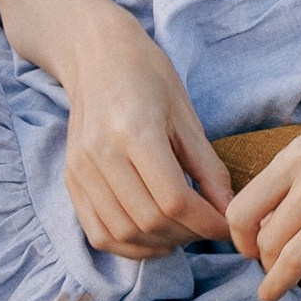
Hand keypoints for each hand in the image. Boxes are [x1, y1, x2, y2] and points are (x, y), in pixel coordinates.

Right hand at [59, 10, 232, 259]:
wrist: (95, 55)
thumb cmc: (147, 76)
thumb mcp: (186, 115)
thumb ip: (207, 166)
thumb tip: (229, 209)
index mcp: (134, 132)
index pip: (173, 200)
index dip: (207, 222)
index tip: (228, 225)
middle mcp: (101, 155)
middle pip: (148, 220)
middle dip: (188, 234)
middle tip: (210, 227)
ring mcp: (80, 170)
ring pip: (123, 232)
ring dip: (161, 243)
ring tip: (185, 232)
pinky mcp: (71, 180)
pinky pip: (98, 232)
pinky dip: (129, 246)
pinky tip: (155, 238)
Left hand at [226, 68, 300, 300]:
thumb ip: (295, 175)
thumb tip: (267, 220)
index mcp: (298, 154)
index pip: (243, 209)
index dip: (240, 237)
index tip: (250, 247)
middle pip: (268, 239)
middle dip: (263, 263)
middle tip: (271, 271)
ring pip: (294, 257)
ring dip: (277, 284)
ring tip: (272, 295)